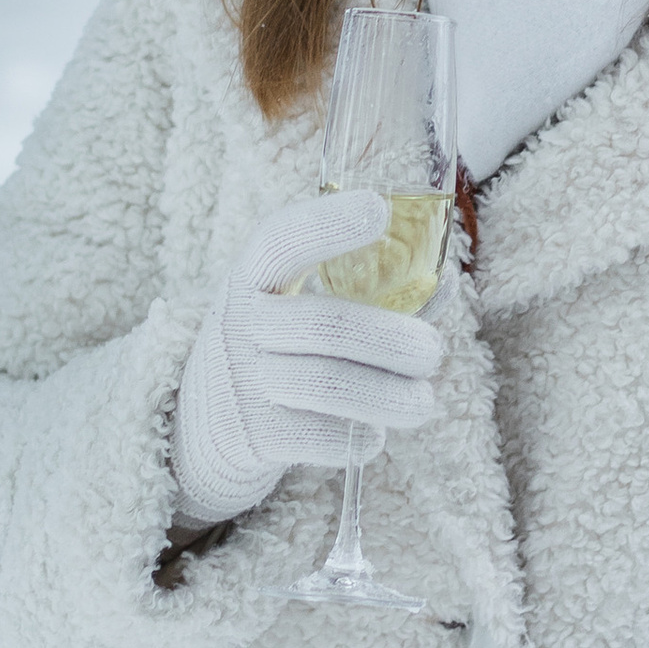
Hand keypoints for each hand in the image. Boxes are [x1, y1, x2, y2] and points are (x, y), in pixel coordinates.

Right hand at [170, 189, 448, 527]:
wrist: (204, 420)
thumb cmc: (278, 344)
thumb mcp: (296, 302)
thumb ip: (367, 291)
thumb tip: (444, 284)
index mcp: (254, 274)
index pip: (281, 239)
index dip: (328, 223)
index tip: (378, 209)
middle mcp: (240, 321)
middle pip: (326, 324)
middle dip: (393, 340)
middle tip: (433, 353)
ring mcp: (241, 381)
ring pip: (328, 384)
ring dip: (390, 396)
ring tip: (423, 402)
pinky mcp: (252, 435)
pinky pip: (320, 437)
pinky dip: (359, 438)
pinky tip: (374, 434)